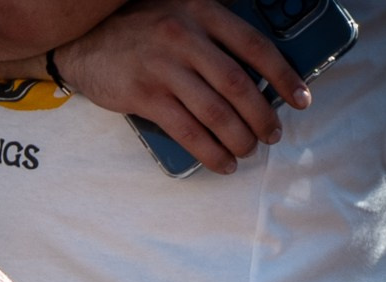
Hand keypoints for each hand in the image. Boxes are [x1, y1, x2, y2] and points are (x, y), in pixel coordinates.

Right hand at [55, 0, 309, 176]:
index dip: (284, 76)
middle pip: (238, 85)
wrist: (83, 40)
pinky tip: (221, 163)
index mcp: (201, 10)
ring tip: (248, 151)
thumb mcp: (180, 14)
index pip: (255, 47)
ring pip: (215, 112)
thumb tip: (256, 74)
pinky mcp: (144, 96)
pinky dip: (209, 152)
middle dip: (262, 116)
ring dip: (238, 139)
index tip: (301, 99)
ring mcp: (163, 67)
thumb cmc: (139, 29)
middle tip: (273, 134)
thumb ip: (213, 34)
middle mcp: (184, 36)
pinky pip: (186, 131)